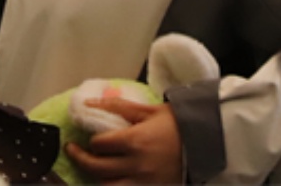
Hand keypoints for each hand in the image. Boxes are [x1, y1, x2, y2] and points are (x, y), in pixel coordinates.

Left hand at [66, 99, 182, 184]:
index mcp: (135, 141)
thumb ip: (118, 107)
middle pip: (97, 169)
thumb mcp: (148, 110)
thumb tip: (89, 103)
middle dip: (81, 159)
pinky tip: (110, 179)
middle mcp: (136, 165)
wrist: (207, 141)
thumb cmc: (177, 123)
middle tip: (74, 152)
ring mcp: (143, 183)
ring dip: (96, 178)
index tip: (88, 139)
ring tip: (94, 169)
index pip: (99, 145)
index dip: (91, 142)